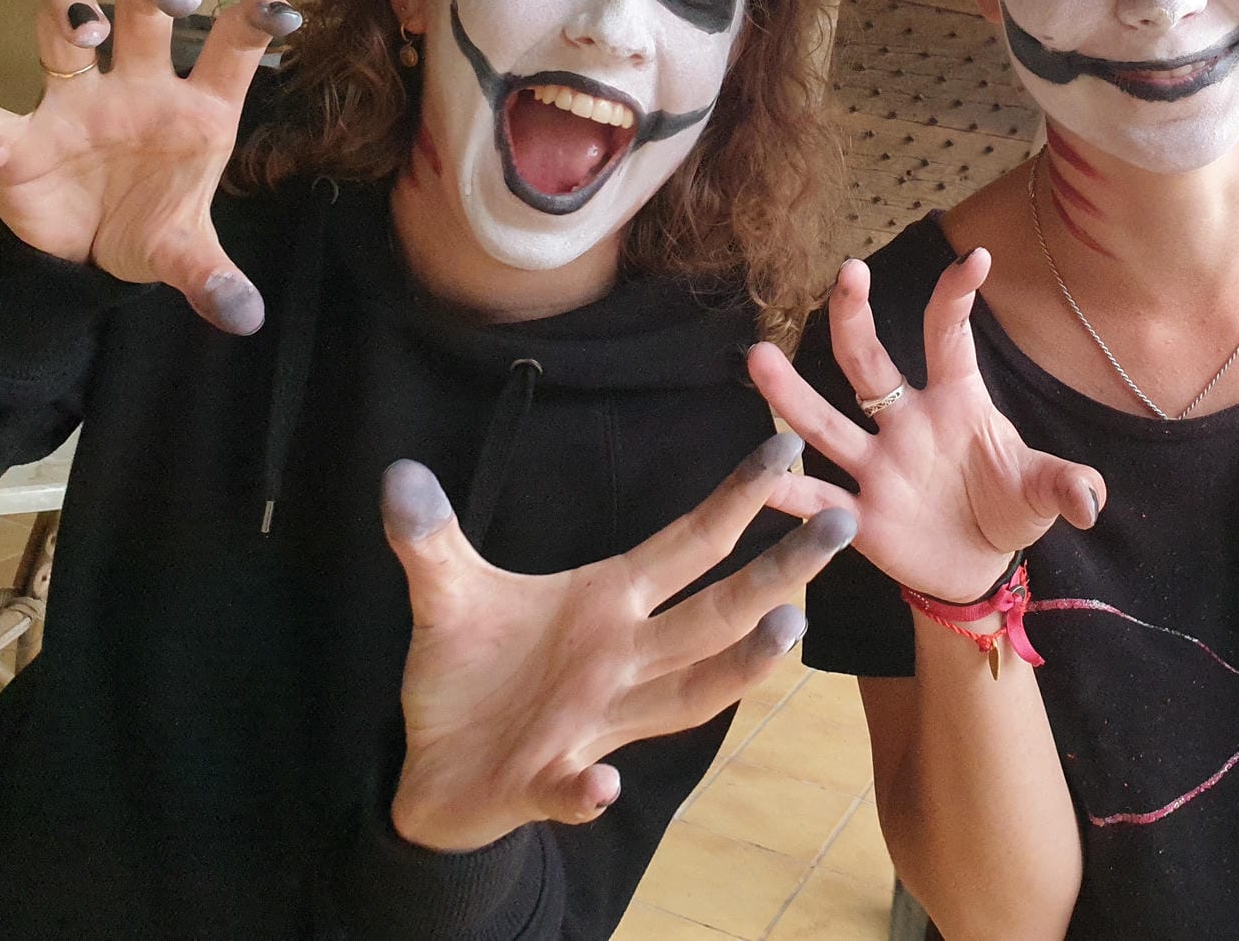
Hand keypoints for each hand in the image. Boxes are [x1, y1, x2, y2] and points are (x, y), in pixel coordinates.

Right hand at [0, 0, 300, 333]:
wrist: (83, 257)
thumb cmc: (148, 225)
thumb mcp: (185, 254)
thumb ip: (213, 277)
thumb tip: (243, 316)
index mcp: (196, 109)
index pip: (231, 50)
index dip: (253, 20)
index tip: (280, 8)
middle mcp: (138, 89)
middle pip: (143, 7)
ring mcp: (76, 103)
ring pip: (64, 24)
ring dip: (69, 16)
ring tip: (85, 37)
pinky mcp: (19, 139)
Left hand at [382, 436, 854, 852]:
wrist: (435, 773)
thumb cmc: (468, 674)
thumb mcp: (447, 594)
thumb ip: (430, 537)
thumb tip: (397, 474)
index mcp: (610, 604)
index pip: (688, 545)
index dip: (735, 499)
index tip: (784, 447)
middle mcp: (623, 660)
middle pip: (716, 612)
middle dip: (779, 570)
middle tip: (841, 523)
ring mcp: (595, 723)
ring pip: (684, 697)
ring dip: (736, 668)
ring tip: (785, 630)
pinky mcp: (547, 781)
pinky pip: (574, 787)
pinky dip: (587, 790)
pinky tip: (599, 783)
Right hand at [746, 253, 1103, 602]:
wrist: (979, 567)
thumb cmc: (1008, 510)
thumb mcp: (1041, 493)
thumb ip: (1064, 487)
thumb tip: (1090, 501)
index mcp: (956, 402)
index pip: (952, 338)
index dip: (960, 298)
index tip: (978, 258)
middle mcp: (906, 423)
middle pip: (870, 362)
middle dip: (856, 317)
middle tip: (846, 273)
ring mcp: (877, 466)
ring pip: (824, 422)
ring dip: (791, 392)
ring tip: (757, 357)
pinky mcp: (859, 515)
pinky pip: (818, 498)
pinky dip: (788, 491)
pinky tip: (761, 479)